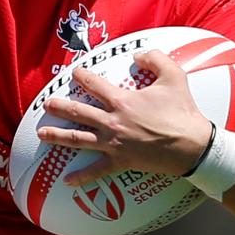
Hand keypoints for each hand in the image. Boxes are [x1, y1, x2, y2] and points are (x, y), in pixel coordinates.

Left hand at [35, 49, 211, 185]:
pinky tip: (67, 180)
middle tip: (46, 104)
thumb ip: (156, 59)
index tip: (74, 73)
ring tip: (42, 135)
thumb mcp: (174, 76)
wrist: (192, 145)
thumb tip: (138, 54)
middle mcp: (112, 122)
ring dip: (58, 136)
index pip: (94, 85)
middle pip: (78, 112)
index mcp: (122, 101)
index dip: (82, 77)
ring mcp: (114, 143)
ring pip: (79, 139)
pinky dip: (81, 177)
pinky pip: (97, 170)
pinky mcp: (120, 161)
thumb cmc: (183, 112)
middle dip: (60, 107)